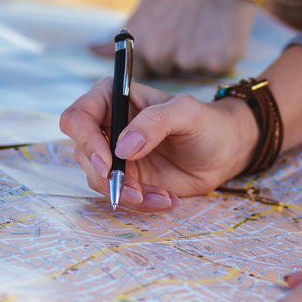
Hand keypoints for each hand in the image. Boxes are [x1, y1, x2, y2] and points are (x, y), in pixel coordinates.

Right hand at [59, 78, 257, 208]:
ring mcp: (113, 155)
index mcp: (112, 97)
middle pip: (82, 154)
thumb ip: (155, 122)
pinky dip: (142, 203)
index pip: (77, 118)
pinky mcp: (125, 179)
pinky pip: (119, 196)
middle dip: (108, 177)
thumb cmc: (206, 122)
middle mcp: (106, 126)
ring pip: (98, 180)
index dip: (86, 142)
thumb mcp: (187, 113)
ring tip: (163, 195)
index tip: (109, 163)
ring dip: (128, 194)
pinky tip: (167, 199)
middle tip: (136, 191)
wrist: (223, 152)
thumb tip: (123, 147)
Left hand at [91, 0, 256, 76]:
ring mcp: (191, 62)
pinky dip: (222, 53)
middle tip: (189, 26)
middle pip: (167, 70)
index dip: (153, 56)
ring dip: (200, 55)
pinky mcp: (219, 63)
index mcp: (140, 44)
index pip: (140, 70)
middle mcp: (161, 57)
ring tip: (206, 24)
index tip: (165, 37)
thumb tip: (93, 50)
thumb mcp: (146, 6)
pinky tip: (223, 29)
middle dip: (177, 54)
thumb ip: (124, 36)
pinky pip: (218, 67)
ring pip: (194, 69)